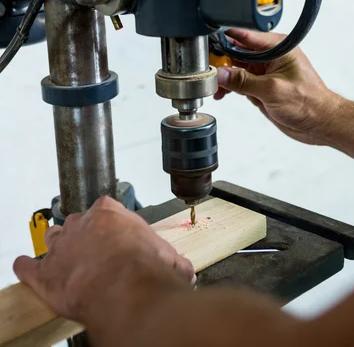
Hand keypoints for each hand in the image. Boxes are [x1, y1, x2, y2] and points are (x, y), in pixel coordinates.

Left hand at [13, 197, 193, 326]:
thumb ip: (172, 261)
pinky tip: (24, 267)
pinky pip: (28, 266)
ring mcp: (62, 247)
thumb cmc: (145, 268)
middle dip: (83, 234)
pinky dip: (25, 267)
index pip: (106, 209)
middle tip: (92, 250)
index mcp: (110, 213)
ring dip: (57, 247)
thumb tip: (184, 271)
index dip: (109, 224)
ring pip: (53, 238)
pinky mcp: (45, 273)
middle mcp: (82, 224)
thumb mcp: (169, 258)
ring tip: (62, 256)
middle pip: (77, 222)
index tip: (114, 235)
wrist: (125, 288)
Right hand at [214, 29, 341, 144]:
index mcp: (277, 47)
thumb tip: (221, 74)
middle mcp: (269, 56)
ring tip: (212, 85)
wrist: (319, 123)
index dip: (225, 37)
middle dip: (220, 60)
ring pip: (234, 67)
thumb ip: (244, 82)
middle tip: (207, 70)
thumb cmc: (309, 102)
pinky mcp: (260, 85)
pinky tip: (221, 93)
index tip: (207, 40)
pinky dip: (228, 86)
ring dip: (222, 76)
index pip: (245, 36)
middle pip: (236, 51)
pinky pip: (238, 81)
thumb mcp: (272, 90)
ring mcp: (263, 71)